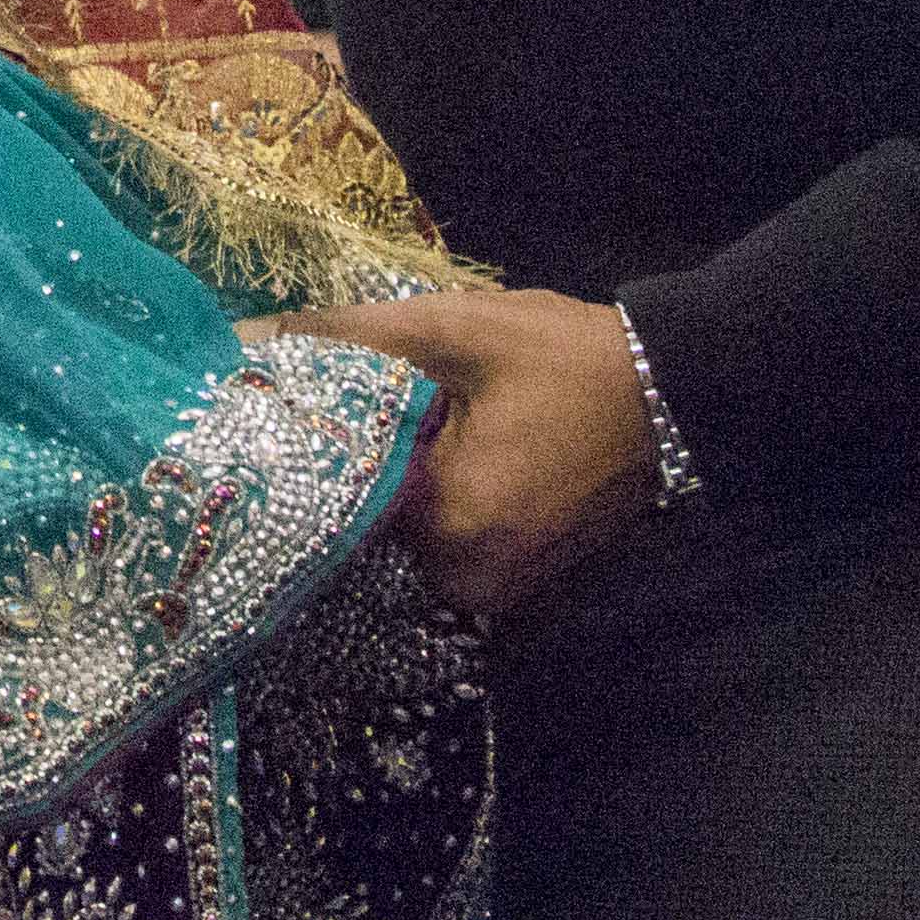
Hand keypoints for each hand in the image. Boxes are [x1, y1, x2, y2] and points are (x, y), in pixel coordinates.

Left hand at [257, 287, 652, 618]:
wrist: (671, 391)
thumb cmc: (562, 359)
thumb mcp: (452, 329)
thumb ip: (347, 336)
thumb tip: (247, 334)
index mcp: (451, 528)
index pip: (335, 502)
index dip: (299, 451)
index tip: (261, 414)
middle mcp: (469, 581)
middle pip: (366, 527)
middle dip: (343, 470)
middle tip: (309, 413)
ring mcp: (500, 590)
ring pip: (403, 538)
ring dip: (384, 487)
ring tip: (367, 426)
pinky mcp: (519, 579)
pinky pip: (443, 546)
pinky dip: (424, 504)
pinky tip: (414, 453)